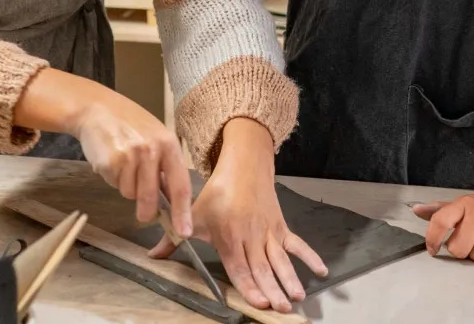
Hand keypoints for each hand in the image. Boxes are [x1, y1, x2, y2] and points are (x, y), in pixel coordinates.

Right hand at [71, 91, 194, 237]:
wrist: (98, 108)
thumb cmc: (130, 125)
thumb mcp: (156, 138)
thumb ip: (166, 168)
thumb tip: (175, 203)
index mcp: (169, 145)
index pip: (180, 185)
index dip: (182, 212)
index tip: (184, 232)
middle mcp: (151, 150)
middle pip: (151, 198)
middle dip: (147, 212)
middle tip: (144, 214)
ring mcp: (130, 155)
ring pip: (130, 194)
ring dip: (126, 187)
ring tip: (123, 164)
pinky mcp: (110, 161)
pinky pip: (115, 185)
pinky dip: (113, 179)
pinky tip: (112, 160)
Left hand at [150, 118, 326, 312]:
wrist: (243, 167)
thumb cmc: (217, 193)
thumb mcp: (194, 214)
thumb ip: (173, 238)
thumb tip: (153, 257)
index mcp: (229, 236)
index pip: (239, 267)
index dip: (249, 285)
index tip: (259, 300)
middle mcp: (250, 236)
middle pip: (262, 267)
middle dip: (272, 288)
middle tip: (281, 306)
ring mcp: (268, 232)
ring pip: (280, 259)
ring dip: (290, 277)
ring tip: (297, 295)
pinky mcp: (280, 226)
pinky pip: (297, 243)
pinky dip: (310, 256)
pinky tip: (320, 272)